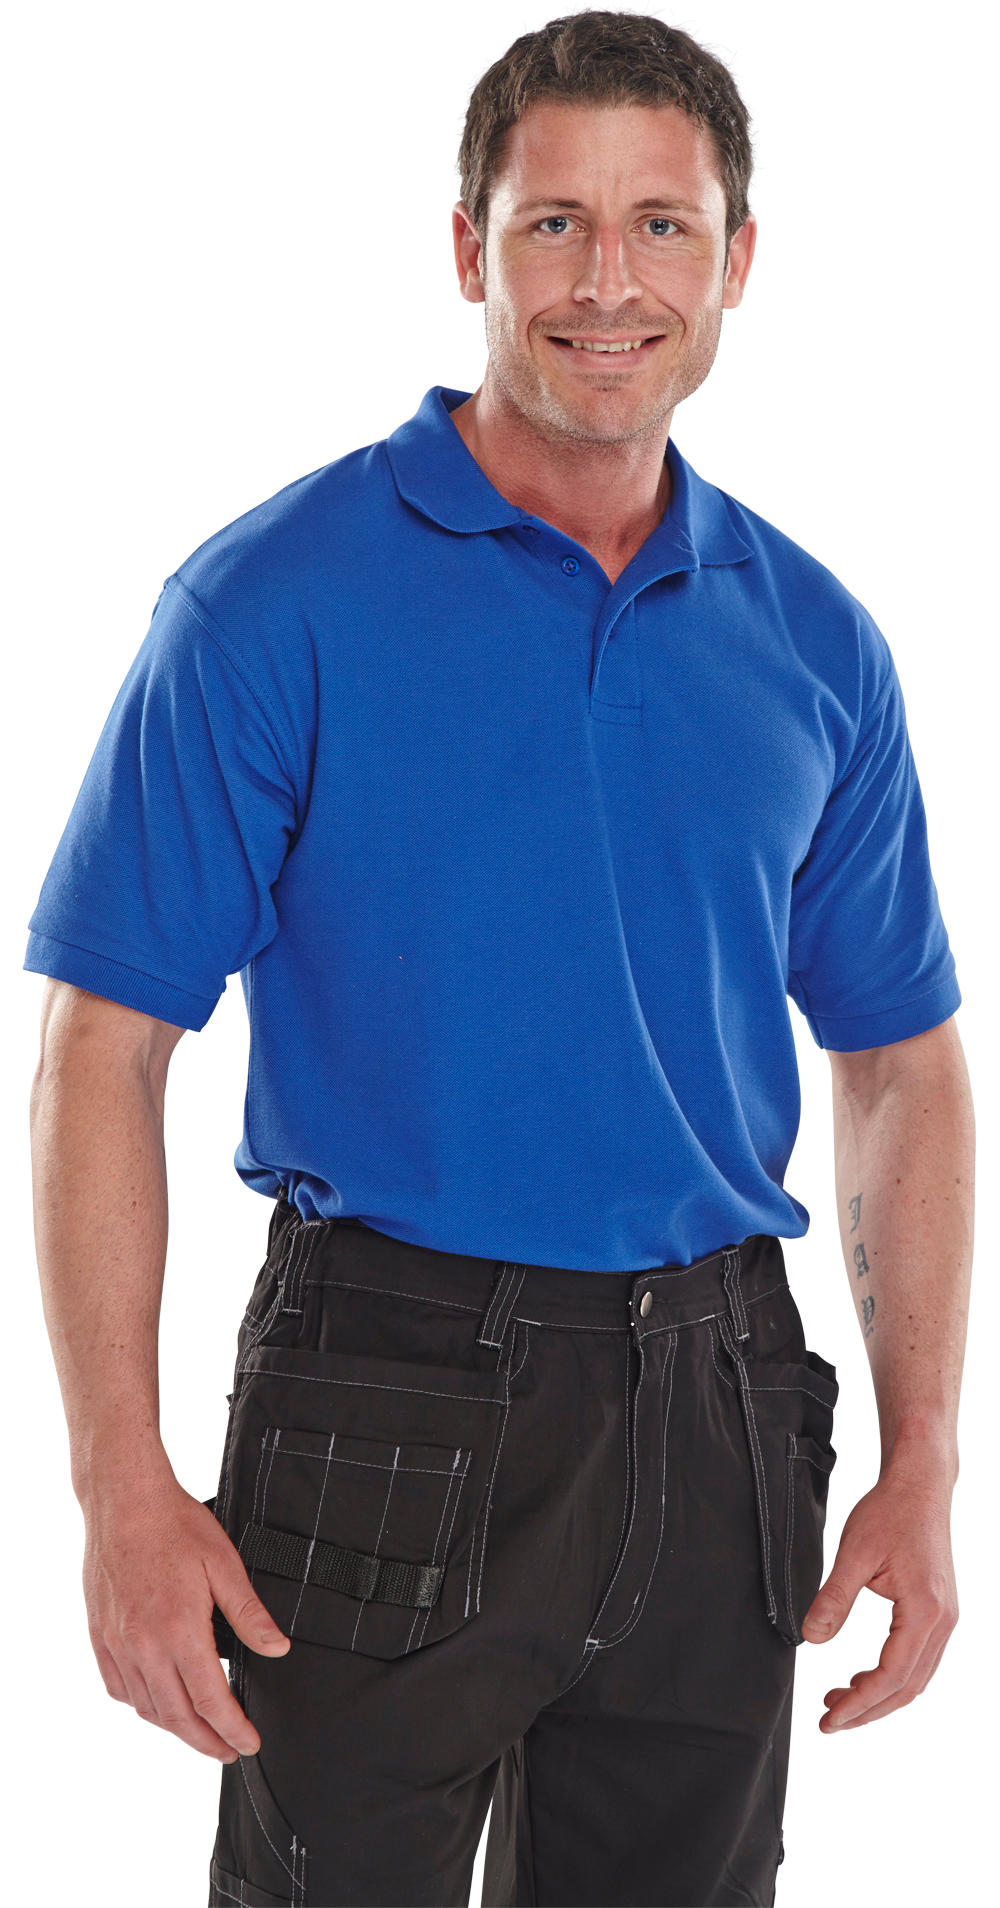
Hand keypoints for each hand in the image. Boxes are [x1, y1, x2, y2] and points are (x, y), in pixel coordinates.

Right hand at [82, 1473, 290, 1761]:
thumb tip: (278, 1649)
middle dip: (207, 1742)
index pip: (211, 1701)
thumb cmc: (175, 1525)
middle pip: (177, 1717)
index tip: (249, 1743)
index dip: (233, 1729)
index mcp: (179, 1631)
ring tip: (200, 1734)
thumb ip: (249, 1614)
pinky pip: (119, 1688)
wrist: (124, 1500)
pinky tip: (158, 1704)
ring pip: (146, 1708)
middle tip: (229, 1751)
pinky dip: (141, 1705)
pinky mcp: (100, 1636)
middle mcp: (144, 1646)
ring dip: (175, 1729)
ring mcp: (117, 1644)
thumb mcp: (225, 1564)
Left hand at [800, 1455, 958, 1730]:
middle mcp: (943, 1622)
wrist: (920, 1485)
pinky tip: (864, 1677)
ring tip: (839, 1700)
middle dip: (867, 1710)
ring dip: (879, 1696)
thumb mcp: (854, 1553)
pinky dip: (891, 1677)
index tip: (830, 1719)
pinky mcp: (939, 1613)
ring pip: (915, 1678)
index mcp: (925, 1611)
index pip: (892, 1676)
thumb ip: (833, 1598)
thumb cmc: (890, 1512)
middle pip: (907, 1687)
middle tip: (830, 1721)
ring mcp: (945, 1619)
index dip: (859, 1704)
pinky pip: (918, 1660)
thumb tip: (811, 1639)